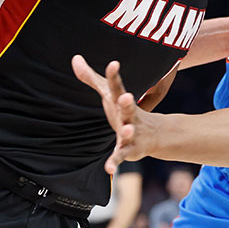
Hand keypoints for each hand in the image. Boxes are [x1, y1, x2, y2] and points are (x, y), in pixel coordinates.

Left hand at [72, 56, 154, 172]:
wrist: (153, 135)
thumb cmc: (124, 111)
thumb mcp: (107, 94)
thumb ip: (91, 77)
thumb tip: (75, 58)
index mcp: (121, 101)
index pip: (117, 86)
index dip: (114, 75)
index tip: (113, 64)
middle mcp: (129, 115)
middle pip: (127, 108)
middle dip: (127, 103)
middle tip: (126, 96)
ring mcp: (131, 132)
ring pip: (129, 132)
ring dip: (127, 131)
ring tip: (127, 129)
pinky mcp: (130, 149)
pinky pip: (121, 156)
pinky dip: (115, 162)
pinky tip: (109, 169)